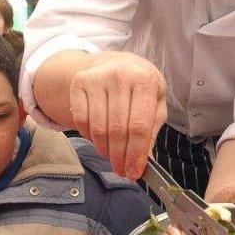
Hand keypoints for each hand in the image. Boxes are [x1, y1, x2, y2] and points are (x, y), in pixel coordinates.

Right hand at [69, 51, 166, 178]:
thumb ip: (152, 128)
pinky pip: (81, 120)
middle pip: (118, 130)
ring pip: (98, 128)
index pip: (139, 126)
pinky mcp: (79, 83)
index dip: (135, 153)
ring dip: (105, 150)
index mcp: (145, 80)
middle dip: (120, 157)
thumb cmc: (140, 85)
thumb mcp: (156, 101)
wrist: (116, 61)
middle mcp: (120, 76)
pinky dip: (90, 137)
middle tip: (122, 171)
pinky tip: (99, 140)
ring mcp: (97, 78)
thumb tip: (143, 160)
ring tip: (112, 157)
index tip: (133, 172)